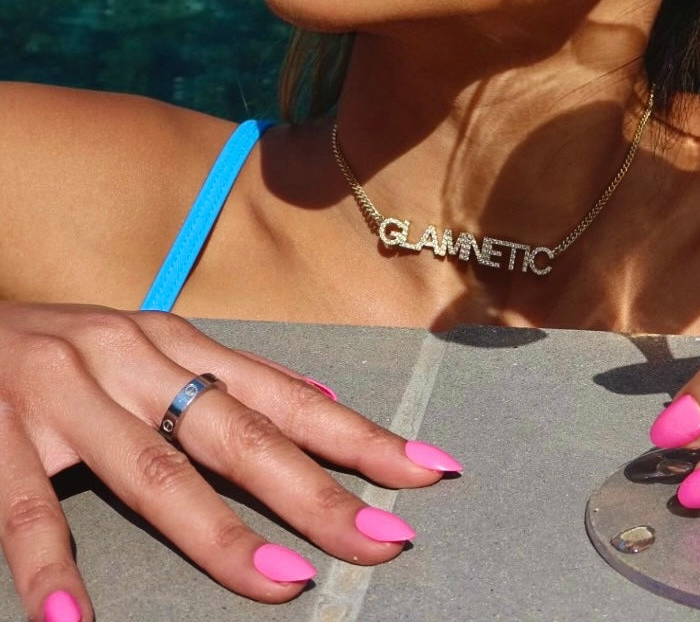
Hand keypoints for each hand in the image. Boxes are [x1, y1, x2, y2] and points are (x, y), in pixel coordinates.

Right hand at [0, 304, 458, 620]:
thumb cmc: (65, 350)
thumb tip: (322, 400)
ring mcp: (65, 392)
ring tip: (284, 585)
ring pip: (156, 470)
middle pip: (240, 435)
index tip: (428, 470)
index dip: (358, 435)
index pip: (284, 397)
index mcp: (178, 345)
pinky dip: (54, 563)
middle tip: (382, 541)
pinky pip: (25, 507)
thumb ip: (229, 380)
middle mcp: (133, 360)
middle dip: (316, 492)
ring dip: (221, 533)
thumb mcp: (152, 351)